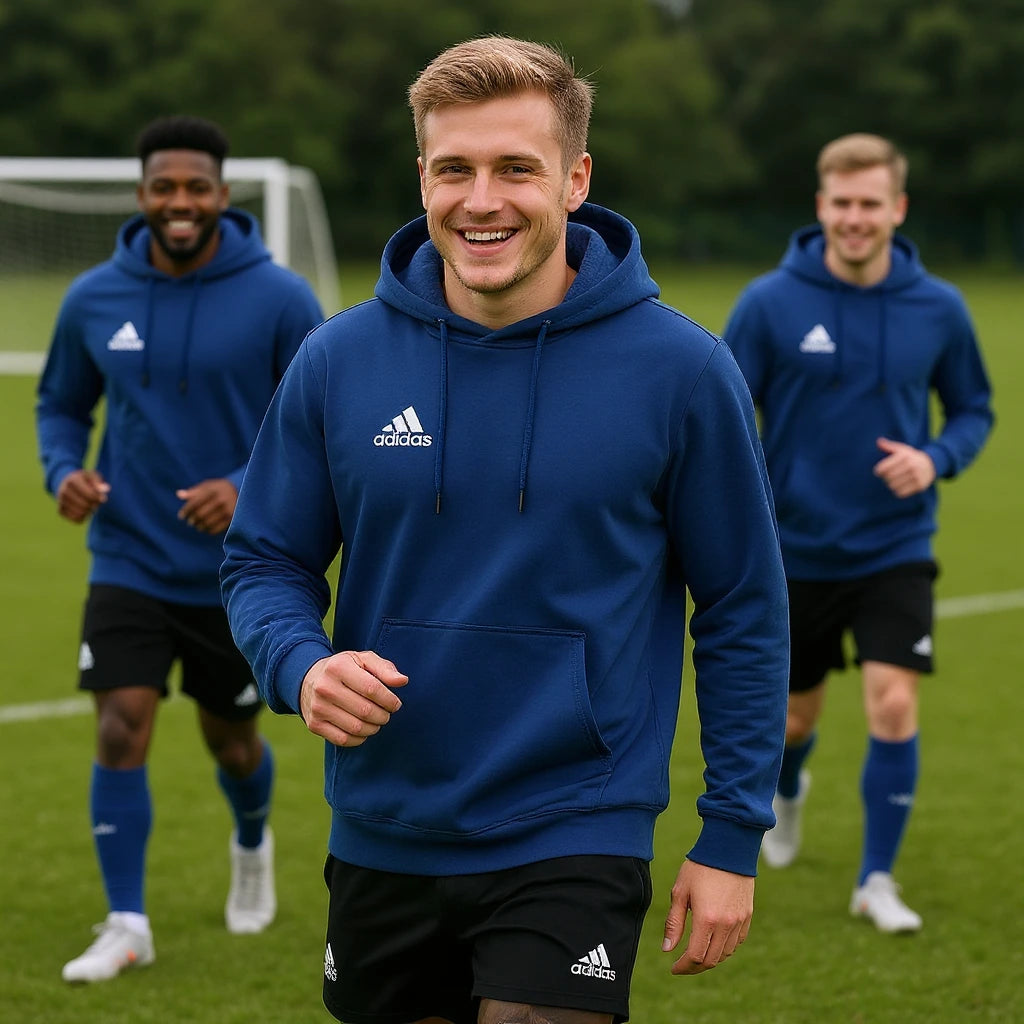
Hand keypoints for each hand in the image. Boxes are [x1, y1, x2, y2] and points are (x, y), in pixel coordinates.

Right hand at [56, 469, 109, 522]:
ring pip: (80, 513)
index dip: (99, 498)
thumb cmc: (84, 480)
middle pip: (85, 505)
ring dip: (89, 512)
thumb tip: (106, 489)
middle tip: (96, 502)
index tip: (102, 498)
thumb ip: (99, 483)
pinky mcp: (60, 510)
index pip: (91, 495)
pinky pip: (76, 519)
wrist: (67, 484)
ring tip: (90, 506)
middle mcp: (64, 490)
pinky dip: (83, 517)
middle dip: (94, 505)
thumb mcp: (92, 477)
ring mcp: (60, 501)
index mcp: (72, 480)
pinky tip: (84, 511)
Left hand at [175, 479, 237, 533]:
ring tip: (198, 526)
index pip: (195, 502)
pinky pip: (217, 528)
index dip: (186, 510)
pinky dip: (209, 530)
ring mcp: (229, 509)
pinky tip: (207, 529)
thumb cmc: (221, 489)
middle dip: (192, 520)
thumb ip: (195, 491)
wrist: (245, 492)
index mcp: (214, 489)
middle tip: (190, 523)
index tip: (181, 516)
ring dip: (200, 526)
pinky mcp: (234, 518)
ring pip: (208, 522)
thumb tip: (179, 494)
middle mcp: (222, 498)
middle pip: (201, 513)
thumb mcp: (209, 486)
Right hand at [300, 650, 408, 746]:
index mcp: (338, 667)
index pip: (372, 689)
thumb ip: (385, 668)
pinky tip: (363, 730)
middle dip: (383, 715)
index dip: (389, 700)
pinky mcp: (314, 724)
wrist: (308, 679)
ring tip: (377, 721)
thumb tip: (403, 681)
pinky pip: (343, 740)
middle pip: (365, 711)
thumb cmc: (344, 668)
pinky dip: (359, 738)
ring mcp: (317, 707)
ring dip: (373, 728)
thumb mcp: (363, 660)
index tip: (395, 704)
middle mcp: (324, 687)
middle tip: (387, 714)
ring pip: (356, 728)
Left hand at [662, 860, 753, 974]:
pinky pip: (736, 942)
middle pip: (711, 960)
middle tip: (683, 965)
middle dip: (695, 967)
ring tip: (696, 954)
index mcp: (706, 919)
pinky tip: (714, 943)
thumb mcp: (680, 892)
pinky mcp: (747, 916)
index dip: (683, 966)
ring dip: (710, 959)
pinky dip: (724, 948)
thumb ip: (674, 922)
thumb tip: (667, 949)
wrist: (727, 849)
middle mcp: (725, 925)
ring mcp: (739, 921)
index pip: (695, 956)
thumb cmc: (699, 867)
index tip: (673, 968)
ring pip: (725, 954)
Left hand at [873, 437, 935, 497]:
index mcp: (905, 456)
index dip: (878, 471)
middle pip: (888, 477)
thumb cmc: (910, 457)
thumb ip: (889, 446)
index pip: (884, 468)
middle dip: (885, 478)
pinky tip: (900, 486)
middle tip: (887, 477)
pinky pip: (901, 493)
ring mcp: (917, 476)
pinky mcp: (920, 486)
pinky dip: (898, 491)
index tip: (879, 471)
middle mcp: (912, 465)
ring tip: (893, 481)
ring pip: (893, 486)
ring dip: (891, 485)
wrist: (930, 465)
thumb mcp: (901, 449)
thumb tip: (878, 441)